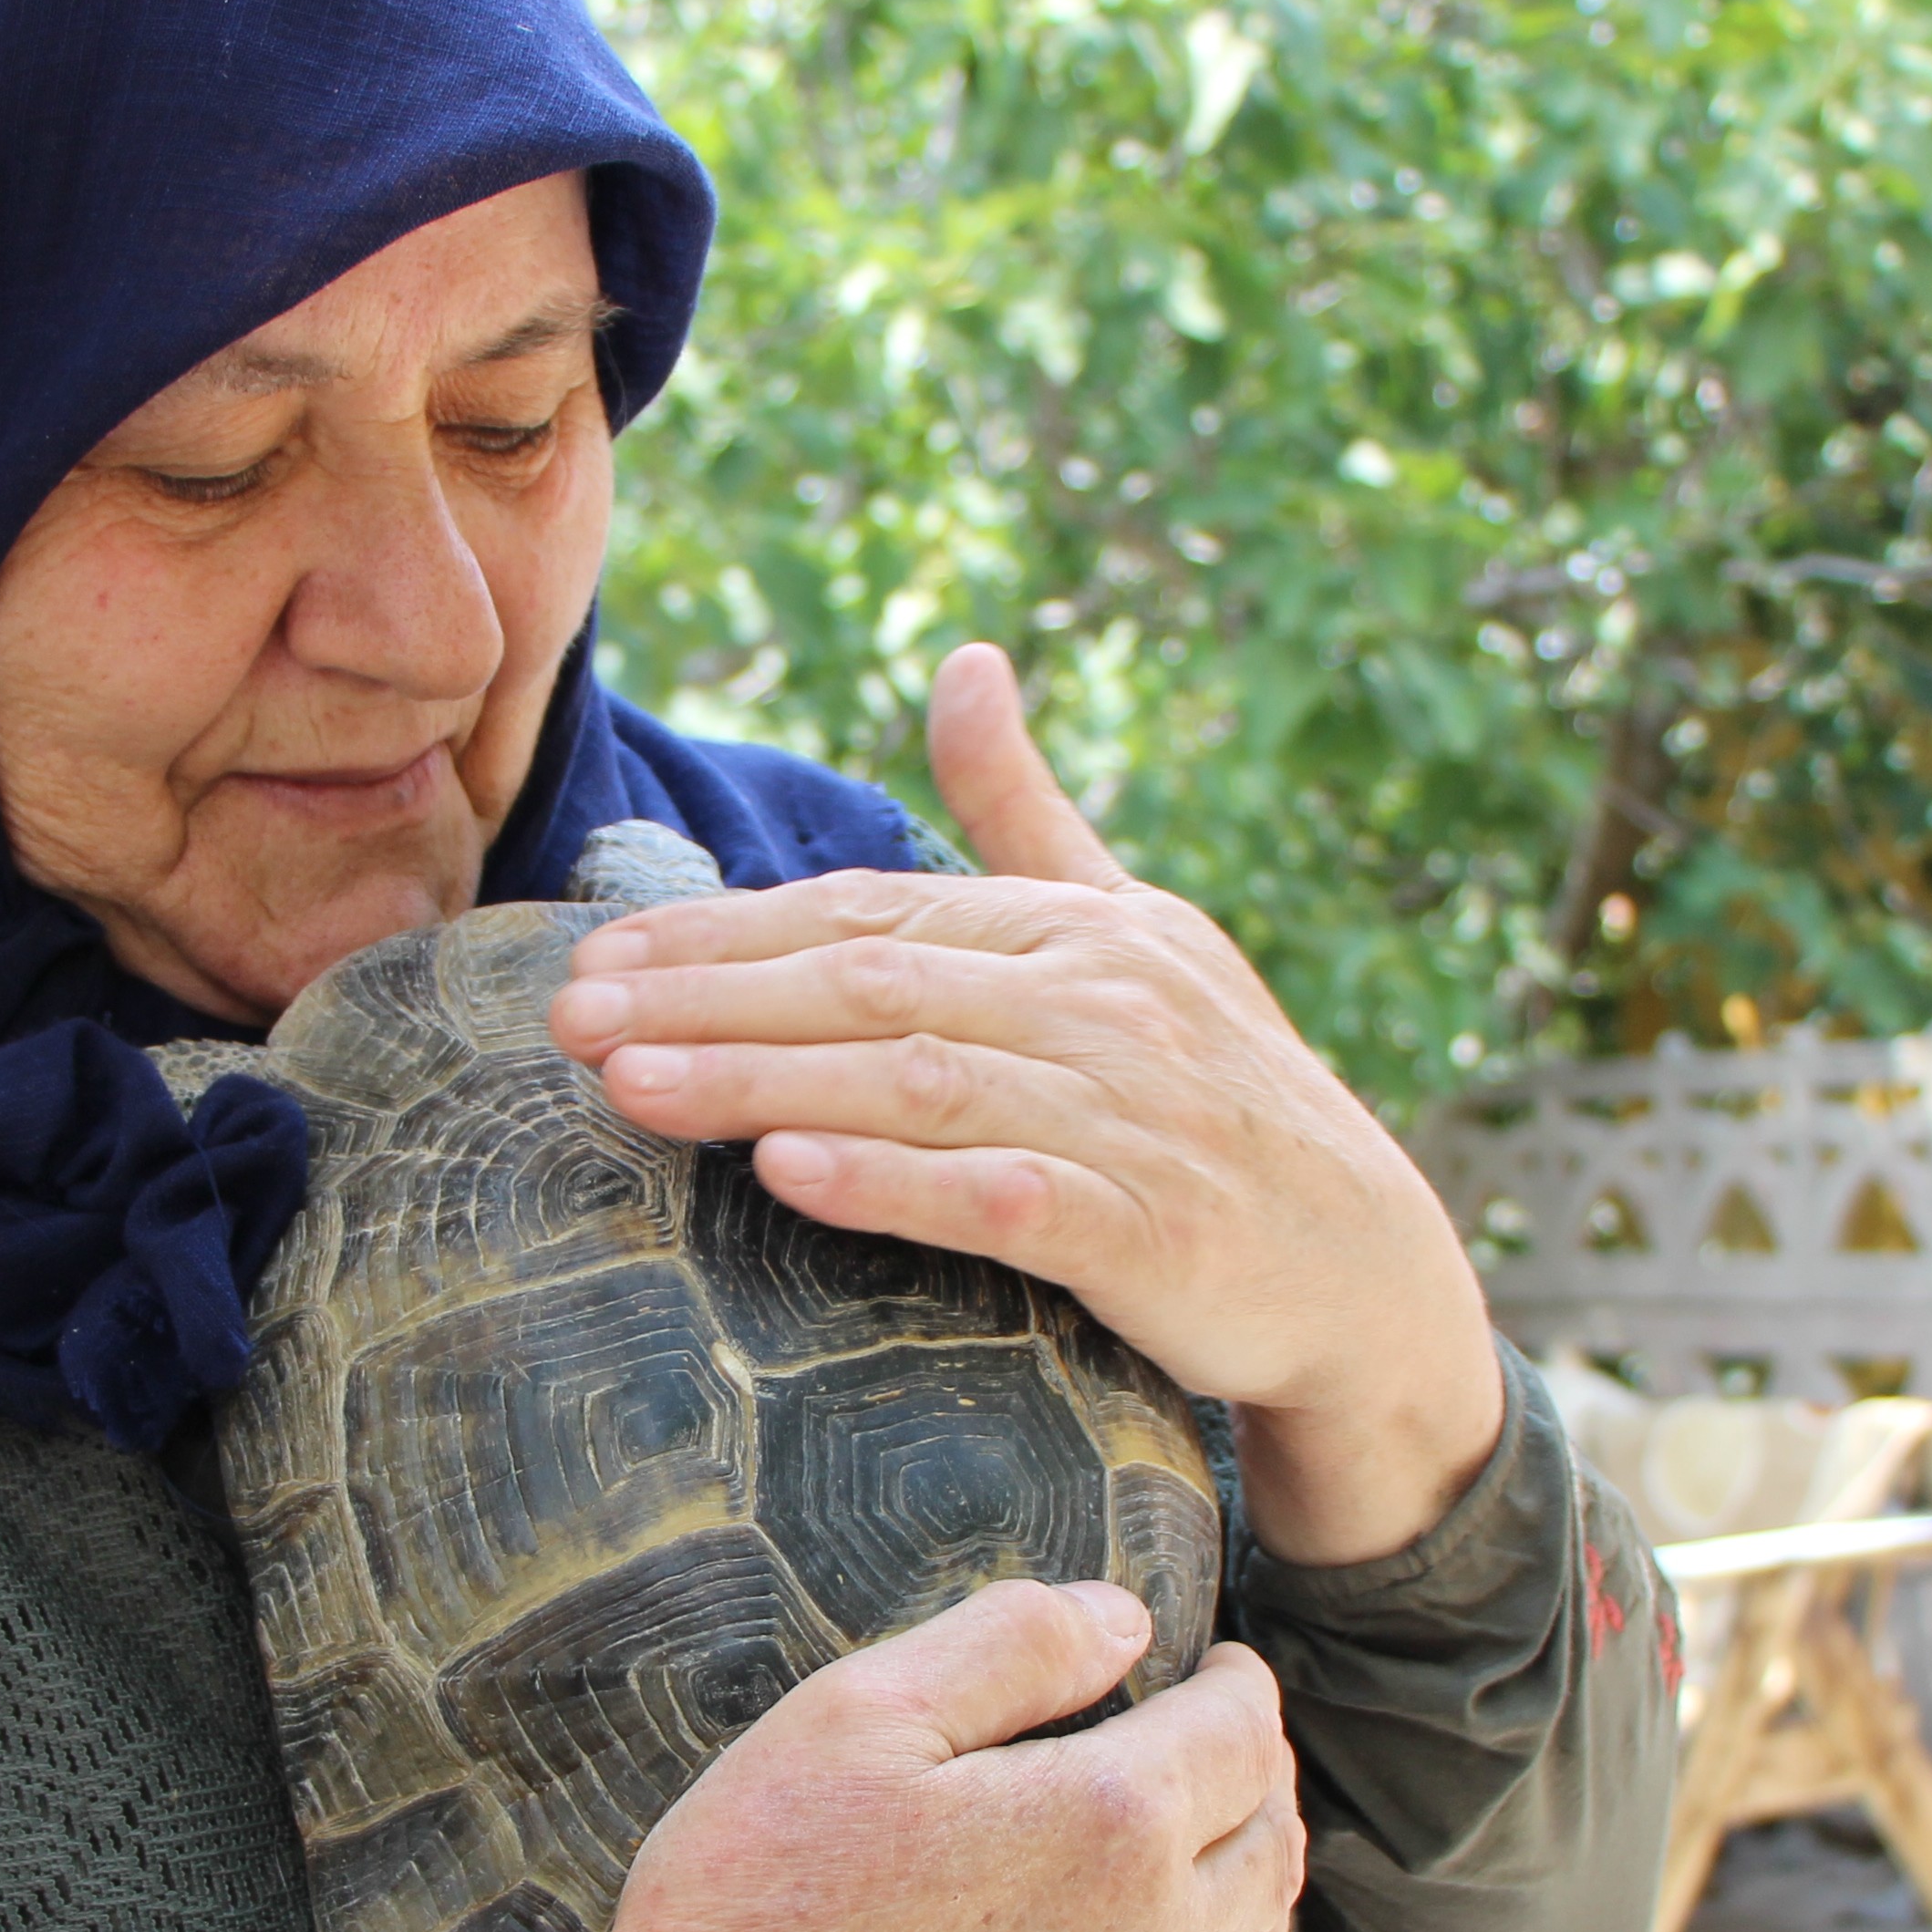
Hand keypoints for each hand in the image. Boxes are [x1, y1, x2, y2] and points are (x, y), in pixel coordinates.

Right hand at [365, 1579, 1302, 1931]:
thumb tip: (1125, 1618)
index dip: (1238, 1685)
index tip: (1218, 1668)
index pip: (1239, 1733)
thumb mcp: (854, 1718)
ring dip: (1260, 1894)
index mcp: (1111, 1826)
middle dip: (1261, 1778)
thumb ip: (1009, 1645)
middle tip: (1227, 1747)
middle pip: (1272, 1844)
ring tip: (1223, 1855)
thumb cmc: (751, 1917)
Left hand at [546, 641, 1506, 1564]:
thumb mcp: (1136, 932)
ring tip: (629, 1086)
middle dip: (705, 997)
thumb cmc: (1220, 1097)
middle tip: (566, 1018)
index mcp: (1079, 928)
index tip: (594, 955)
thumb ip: (1026, 812)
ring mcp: (1125, 1114)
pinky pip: (1001, 1198)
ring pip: (910, 1083)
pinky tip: (791, 1178)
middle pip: (867, 986)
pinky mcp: (1146, 1229)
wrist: (1365, 1272)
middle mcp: (1101, 1002)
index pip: (867, 914)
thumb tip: (963, 658)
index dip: (721, 934)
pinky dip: (895, 1183)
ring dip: (759, 1083)